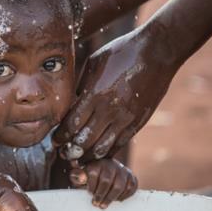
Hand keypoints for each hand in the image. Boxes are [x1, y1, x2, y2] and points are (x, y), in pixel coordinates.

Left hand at [54, 24, 179, 159]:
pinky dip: (107, 152)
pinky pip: (120, 143)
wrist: (157, 52)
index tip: (54, 141)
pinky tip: (99, 152)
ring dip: (88, 156)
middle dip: (71, 150)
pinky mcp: (138, 122)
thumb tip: (72, 103)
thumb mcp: (94, 63)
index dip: (61, 136)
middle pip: (84, 141)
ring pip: (102, 148)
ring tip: (80, 158)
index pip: (72, 124)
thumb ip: (82, 85)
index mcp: (95, 94)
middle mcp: (109, 109)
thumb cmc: (121, 52)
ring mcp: (126, 118)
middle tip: (63, 153)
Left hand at [70, 159, 137, 208]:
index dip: (91, 186)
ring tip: (104, 205)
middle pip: (106, 180)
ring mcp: (123, 170)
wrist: (107, 172)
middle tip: (96, 204)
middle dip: (101, 194)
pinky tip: (117, 200)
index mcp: (98, 163)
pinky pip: (131, 187)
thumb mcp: (83, 175)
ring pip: (120, 186)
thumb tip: (80, 178)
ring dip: (111, 198)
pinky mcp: (132, 177)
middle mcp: (111, 164)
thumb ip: (77, 176)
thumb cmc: (92, 176)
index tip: (89, 193)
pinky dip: (124, 196)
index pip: (94, 173)